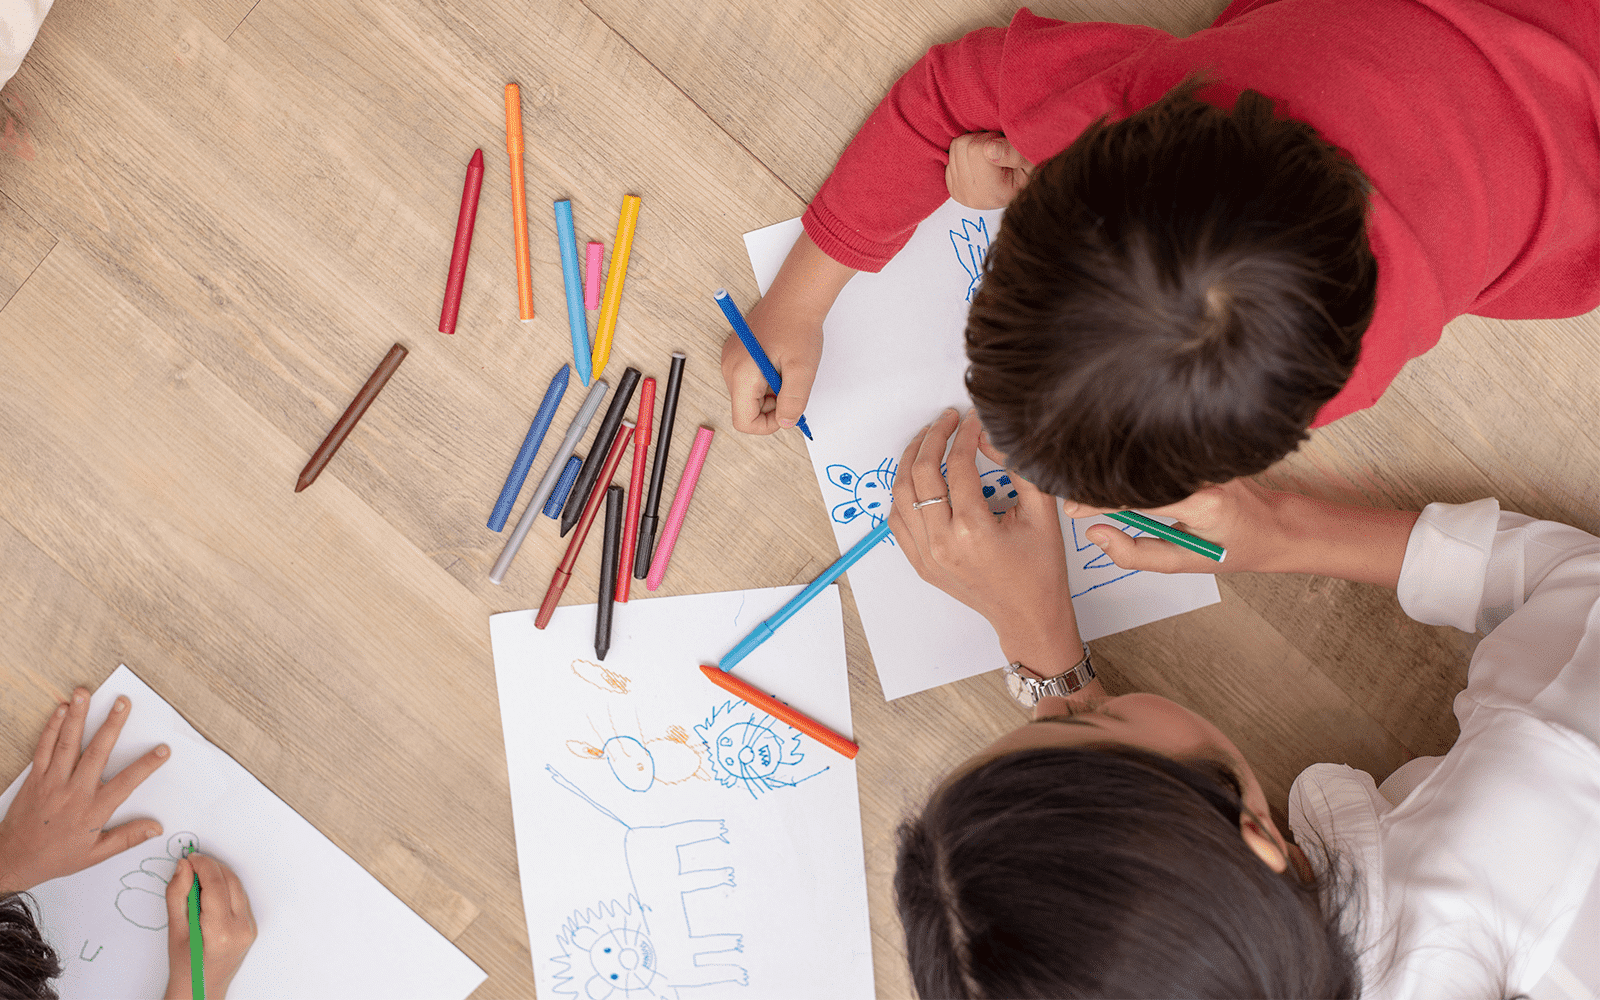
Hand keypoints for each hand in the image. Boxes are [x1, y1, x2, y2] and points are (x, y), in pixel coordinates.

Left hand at [0, 689, 169, 892]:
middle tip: (122, 703)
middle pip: (97, 752)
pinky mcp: (36, 777)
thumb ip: (126, 838)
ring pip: (67, 743)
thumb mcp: (95, 855)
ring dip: (78, 716)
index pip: (126, 783)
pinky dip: (51, 727)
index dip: (146, 765)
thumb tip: (155, 828)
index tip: (162, 750)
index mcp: (92, 811)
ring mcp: (53, 781)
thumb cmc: (55, 857)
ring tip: (85, 694)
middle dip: (112, 725)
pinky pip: (44, 747)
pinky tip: (61, 710)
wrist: (13, 858)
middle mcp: (74, 792)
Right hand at [163, 853, 255, 999]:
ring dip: (219, 876)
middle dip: (210, 867)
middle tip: (191, 863)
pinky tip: (209, 890)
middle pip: (230, 882)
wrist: (201, 990)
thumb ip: (177, 896)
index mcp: (221, 932)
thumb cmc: (185, 965)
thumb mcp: (175, 931)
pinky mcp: (251, 926)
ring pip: (237, 887)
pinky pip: (240, 898)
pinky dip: (225, 888)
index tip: (189, 858)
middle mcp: (241, 928)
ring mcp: (250, 927)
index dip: (203, 866)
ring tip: (197, 876)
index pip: (216, 885)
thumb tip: (184, 866)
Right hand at [720, 293, 823, 434]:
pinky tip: (778, 362)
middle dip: (772, 406)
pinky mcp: (736, 355)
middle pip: (746, 409)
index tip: (788, 410)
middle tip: (791, 383)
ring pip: (749, 396)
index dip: (768, 424)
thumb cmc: (798, 328)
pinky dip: (766, 381)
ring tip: (786, 370)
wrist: (795, 298)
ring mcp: (730, 361)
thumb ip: (793, 401)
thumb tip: (785, 423)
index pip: (743, 421)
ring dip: (771, 393)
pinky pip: (749, 381)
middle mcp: (729, 368)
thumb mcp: (802, 370)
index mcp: (741, 374)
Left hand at [888, 409, 1083, 674]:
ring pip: (901, 495)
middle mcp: (943, 543)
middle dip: (932, 438)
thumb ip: (1018, 469)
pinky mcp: (920, 563)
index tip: (973, 419)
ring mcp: (927, 556)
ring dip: (910, 461)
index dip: (965, 435)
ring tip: (927, 440)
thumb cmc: (1040, 568)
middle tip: (946, 419)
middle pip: (921, 474)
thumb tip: (990, 436)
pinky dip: (903, 493)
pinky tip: (917, 476)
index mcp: (974, 531)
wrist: (1028, 616)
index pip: (958, 466)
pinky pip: (898, 520)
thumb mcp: (1043, 514)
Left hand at [945, 133, 1033, 208]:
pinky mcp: (953, 189)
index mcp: (993, 192)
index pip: (975, 149)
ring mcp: (960, 194)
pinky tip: (980, 162)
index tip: (1005, 147)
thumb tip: (990, 149)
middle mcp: (972, 196)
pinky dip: (965, 154)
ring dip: (973, 144)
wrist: (1020, 189)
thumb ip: (1014, 153)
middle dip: (981, 140)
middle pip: (962, 145)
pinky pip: (950, 156)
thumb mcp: (1031, 159)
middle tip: (998, 149)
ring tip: (990, 155)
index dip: (992, 138)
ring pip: (955, 147)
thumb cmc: (1030, 171)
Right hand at [1062, 479, 1278, 574]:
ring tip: (1091, 486)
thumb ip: (1136, 554)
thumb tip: (1096, 535)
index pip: (1136, 498)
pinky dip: (1136, 468)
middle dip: (1099, 485)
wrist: (1274, 526)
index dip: (1098, 503)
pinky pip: (1159, 458)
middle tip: (1073, 499)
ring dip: (1116, 474)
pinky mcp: (1202, 450)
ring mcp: (1204, 458)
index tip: (1072, 510)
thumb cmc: (1233, 549)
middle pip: (1136, 473)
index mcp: (1201, 503)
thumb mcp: (1184, 563)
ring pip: (1146, 462)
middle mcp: (1203, 474)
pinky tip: (1120, 473)